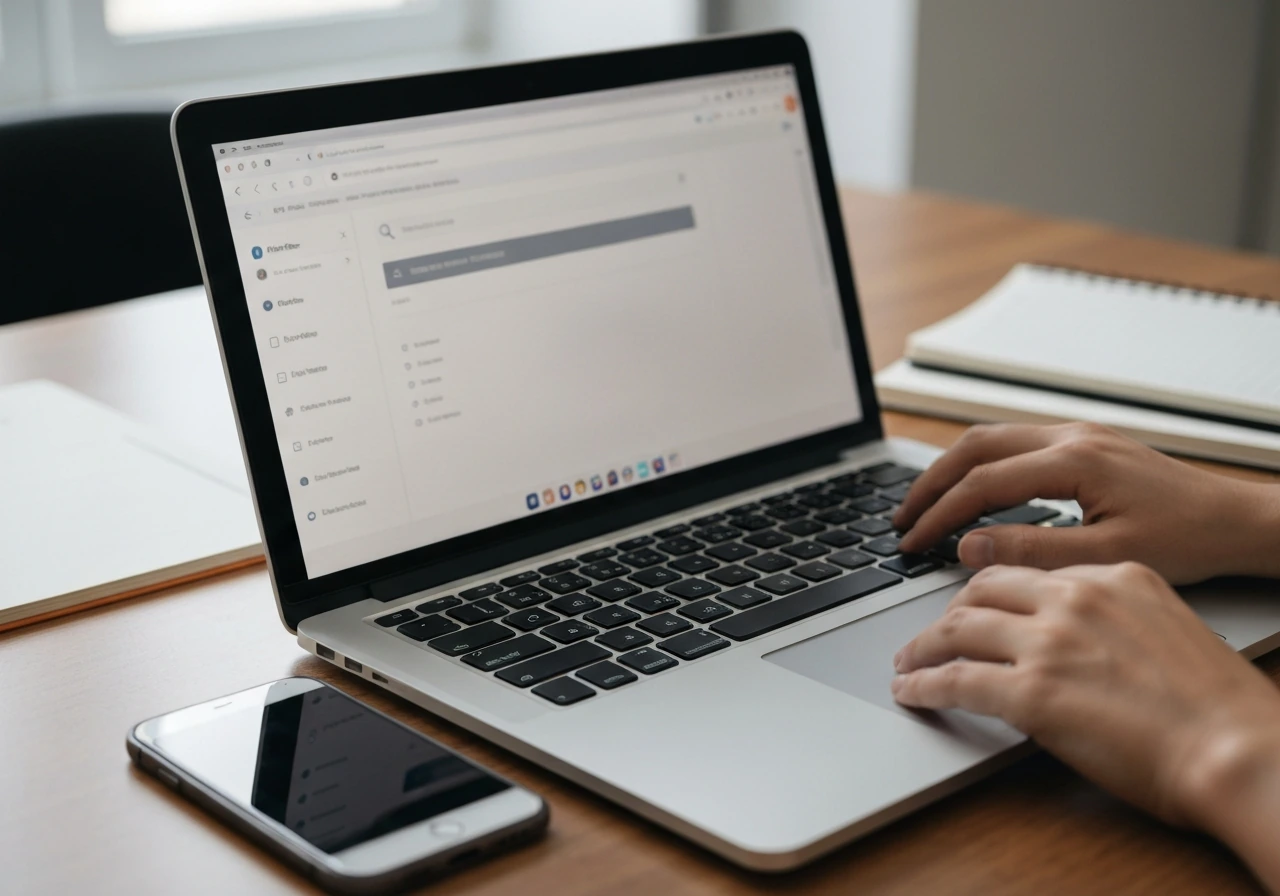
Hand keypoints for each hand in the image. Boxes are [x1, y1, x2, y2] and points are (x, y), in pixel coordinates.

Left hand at [891, 563, 1279, 835]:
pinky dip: (923, 685)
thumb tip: (1074, 640)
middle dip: (948, 611)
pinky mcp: (1032, 692)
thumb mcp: (1166, 630)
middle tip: (932, 633)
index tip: (973, 606)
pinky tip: (911, 691)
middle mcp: (1076, 597)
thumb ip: (1114, 619)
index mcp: (1114, 576)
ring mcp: (1050, 642)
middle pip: (982, 590)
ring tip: (907, 662)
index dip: (990, 592)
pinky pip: (955, 680)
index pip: (1029, 573)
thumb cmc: (1218, 708)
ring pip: (957, 628)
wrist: (1240, 751)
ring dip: (922, 647)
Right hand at [894, 422, 1279, 583]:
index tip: (913, 543)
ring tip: (924, 506)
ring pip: (991, 439)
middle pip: (974, 446)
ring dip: (951, 471)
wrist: (1239, 520)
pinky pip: (1015, 444)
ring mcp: (1078, 435)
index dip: (940, 515)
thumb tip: (968, 546)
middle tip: (901, 518)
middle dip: (930, 483)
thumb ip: (1032, 550)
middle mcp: (1071, 436)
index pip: (982, 483)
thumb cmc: (1188, 540)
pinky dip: (980, 467)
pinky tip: (971, 493)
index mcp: (1074, 461)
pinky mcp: (1085, 444)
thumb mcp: (1106, 559)